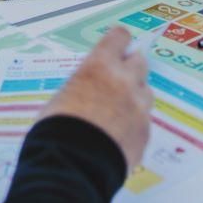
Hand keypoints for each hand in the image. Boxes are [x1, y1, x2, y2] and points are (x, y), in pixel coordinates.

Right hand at [38, 27, 151, 168]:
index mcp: (100, 66)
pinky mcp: (145, 132)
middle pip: (139, 61)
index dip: (118, 42)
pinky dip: (133, 126)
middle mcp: (125, 81)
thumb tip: (92, 87)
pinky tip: (117, 138)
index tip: (116, 47)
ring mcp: (139, 107)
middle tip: (117, 81)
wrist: (71, 165)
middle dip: (130, 69)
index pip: (120, 37)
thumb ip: (86, 84)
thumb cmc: (57, 128)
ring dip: (134, 98)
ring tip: (115, 115)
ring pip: (145, 93)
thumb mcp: (63, 95)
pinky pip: (143, 122)